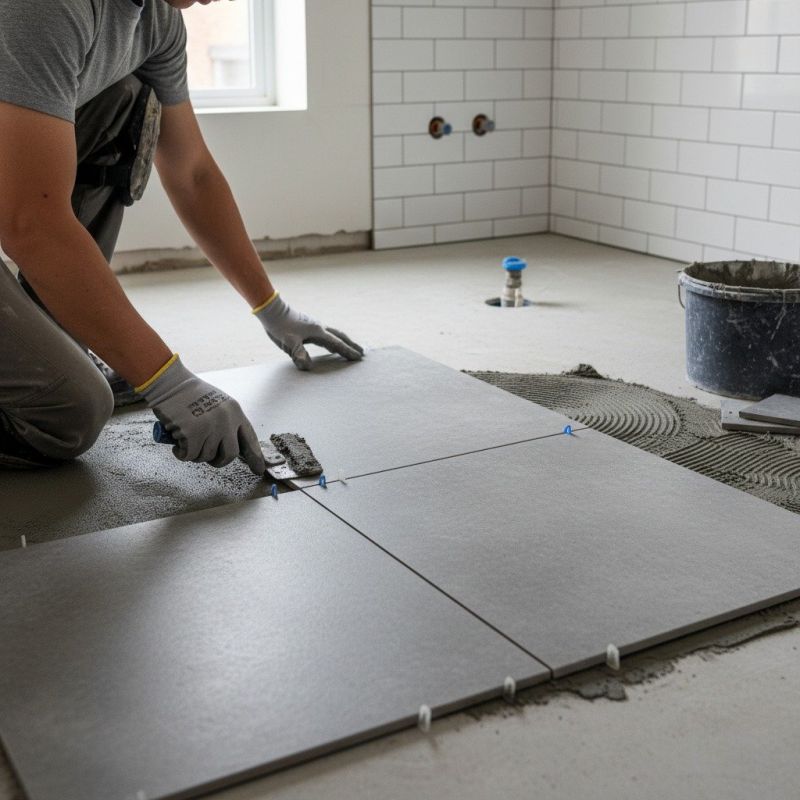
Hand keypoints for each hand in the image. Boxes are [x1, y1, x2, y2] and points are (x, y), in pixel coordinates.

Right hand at [138, 356, 265, 474]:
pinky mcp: (192, 433)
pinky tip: (176, 443)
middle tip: (207, 458)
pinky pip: (189, 455)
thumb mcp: (217, 405)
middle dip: (218, 461)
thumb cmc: (190, 396)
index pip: (249, 438)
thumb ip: (226, 423)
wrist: (170, 384)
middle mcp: (226, 420)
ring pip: (206, 456)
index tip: (258, 469)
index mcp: (235, 411)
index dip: (255, 456)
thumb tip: (230, 451)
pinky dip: (181, 453)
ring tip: (186, 438)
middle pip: (230, 455)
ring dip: (195, 453)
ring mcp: (210, 426)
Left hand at [254, 294, 363, 370]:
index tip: (358, 357)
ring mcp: (314, 326)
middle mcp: (319, 327)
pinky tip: (330, 346)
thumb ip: (299, 354)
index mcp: (318, 332)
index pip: (336, 344)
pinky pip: (326, 335)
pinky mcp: (309, 326)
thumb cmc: (279, 326)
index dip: (347, 351)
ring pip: (334, 335)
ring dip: (343, 342)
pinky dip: (333, 341)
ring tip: (350, 349)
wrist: (271, 310)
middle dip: (351, 345)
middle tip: (362, 352)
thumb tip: (308, 366)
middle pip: (340, 337)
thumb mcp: (288, 342)